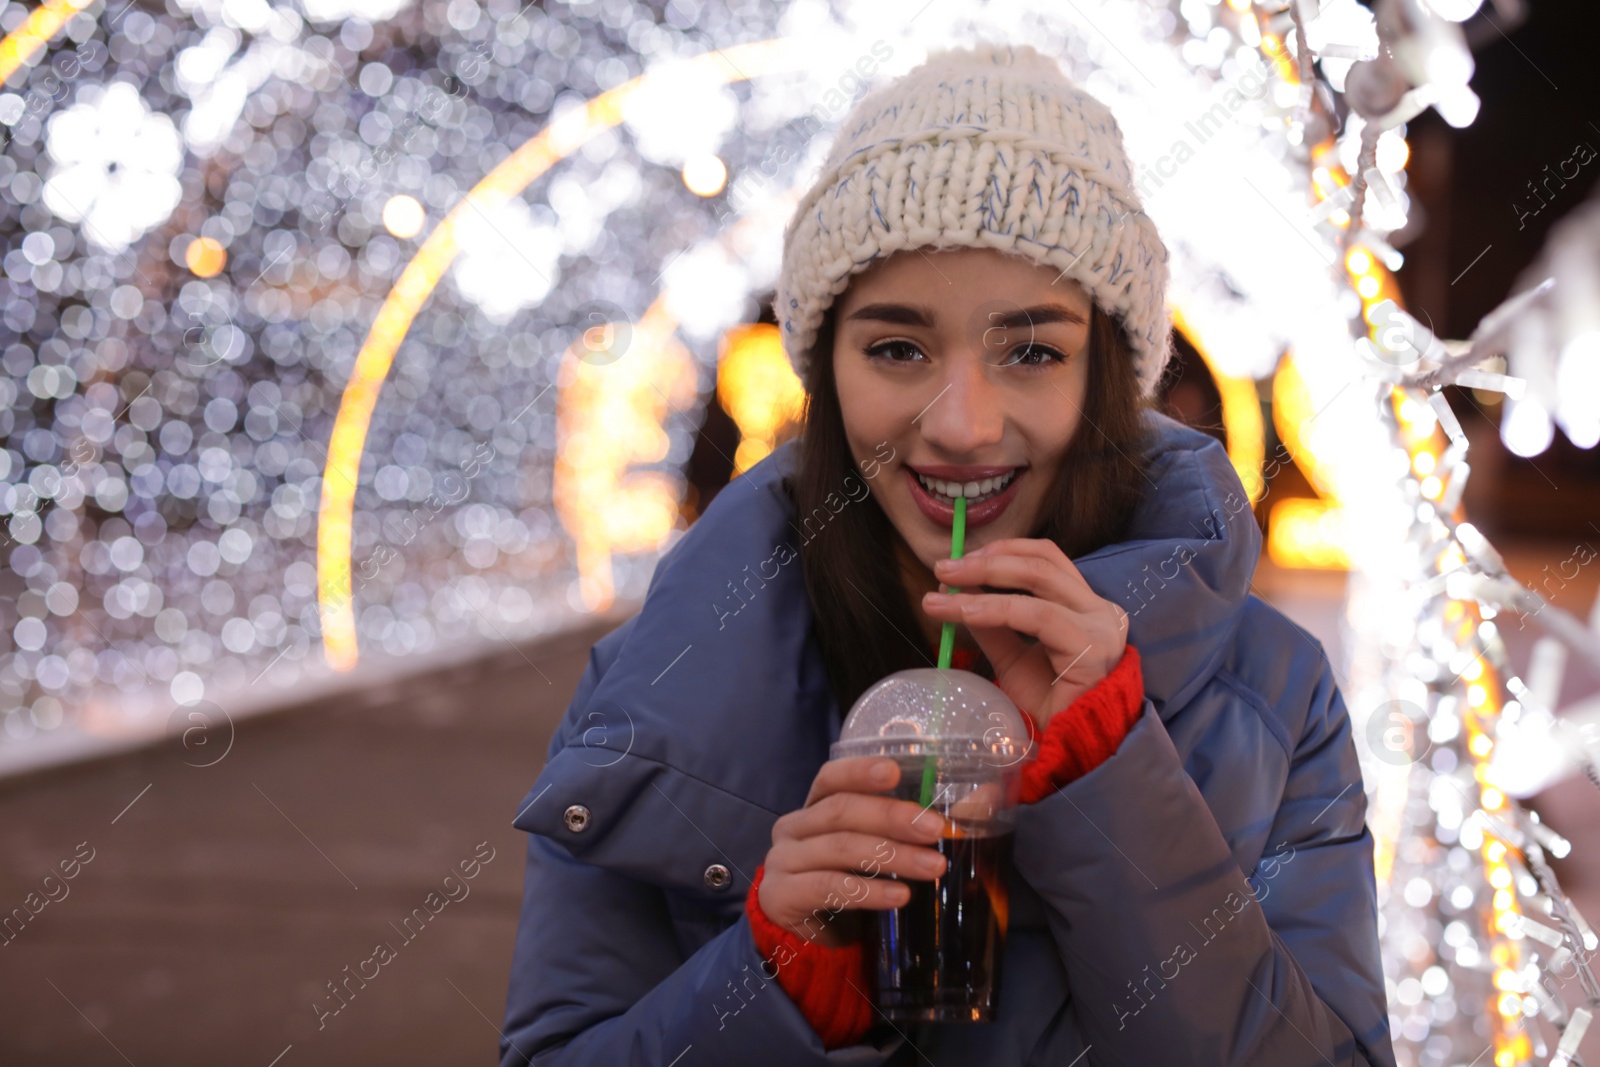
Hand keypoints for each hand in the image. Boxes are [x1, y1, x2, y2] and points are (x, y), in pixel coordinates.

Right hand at [760, 757, 949, 948]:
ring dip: (891, 856)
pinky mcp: (781, 896)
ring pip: (840, 848)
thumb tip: (954, 815)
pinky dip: (869, 891)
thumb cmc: (847, 884)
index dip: (860, 772)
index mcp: (813, 807)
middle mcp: (792, 827)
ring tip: (932, 867)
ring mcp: (782, 861)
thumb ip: (896, 831)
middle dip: (891, 817)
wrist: (809, 938)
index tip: (894, 771)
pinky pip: (829, 887)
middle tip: (934, 829)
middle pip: (840, 811)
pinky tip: (901, 896)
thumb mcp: (868, 851)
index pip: (831, 778)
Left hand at [923, 538, 1127, 729]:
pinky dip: (995, 609)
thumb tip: (954, 590)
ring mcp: (1100, 625)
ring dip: (983, 580)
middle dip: (986, 560)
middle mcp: (1099, 609)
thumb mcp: (1011, 658)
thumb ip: (991, 623)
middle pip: (1040, 561)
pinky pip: (1037, 615)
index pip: (1044, 558)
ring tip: (944, 590)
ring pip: (1038, 579)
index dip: (1001, 551)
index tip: (958, 560)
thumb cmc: (1047, 707)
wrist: (1071, 749)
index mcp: (1083, 606)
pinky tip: (965, 613)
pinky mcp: (1091, 646)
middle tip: (943, 568)